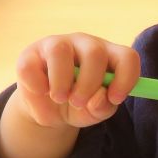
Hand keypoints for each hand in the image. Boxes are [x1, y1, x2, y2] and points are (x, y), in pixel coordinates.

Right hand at [13, 33, 139, 128]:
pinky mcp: (30, 54)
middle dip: (89, 84)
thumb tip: (98, 98)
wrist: (48, 110)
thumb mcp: (95, 112)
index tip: (115, 99)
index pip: (127, 57)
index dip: (125, 78)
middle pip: (95, 53)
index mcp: (109, 56)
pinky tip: (41, 91)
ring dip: (61, 82)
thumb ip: (103, 107)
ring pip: (60, 51)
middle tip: (79, 102)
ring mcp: (57, 44)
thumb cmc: (79, 106)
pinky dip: (37, 84)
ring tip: (59, 98)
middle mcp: (85, 44)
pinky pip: (31, 65)